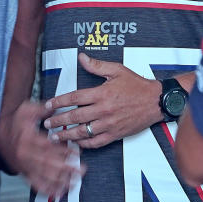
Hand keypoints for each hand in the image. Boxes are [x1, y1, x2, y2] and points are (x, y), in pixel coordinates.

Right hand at [0, 100, 84, 197]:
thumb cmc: (15, 121)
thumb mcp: (27, 109)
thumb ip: (43, 108)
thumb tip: (55, 106)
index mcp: (28, 138)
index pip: (47, 146)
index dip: (62, 151)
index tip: (76, 153)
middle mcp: (26, 154)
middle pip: (47, 163)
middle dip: (65, 168)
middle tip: (80, 170)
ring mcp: (25, 165)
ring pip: (43, 175)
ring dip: (60, 180)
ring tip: (74, 182)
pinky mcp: (25, 173)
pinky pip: (36, 184)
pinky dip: (48, 189)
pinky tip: (59, 191)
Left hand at [44, 52, 162, 148]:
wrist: (156, 101)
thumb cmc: (137, 85)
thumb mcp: (117, 70)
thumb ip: (97, 65)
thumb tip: (81, 57)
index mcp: (102, 93)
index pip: (74, 98)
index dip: (59, 102)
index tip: (48, 105)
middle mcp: (104, 110)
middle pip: (75, 117)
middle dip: (58, 121)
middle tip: (46, 124)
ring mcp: (109, 124)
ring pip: (83, 132)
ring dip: (67, 135)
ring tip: (55, 137)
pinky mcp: (115, 134)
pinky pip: (96, 142)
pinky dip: (84, 144)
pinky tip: (76, 143)